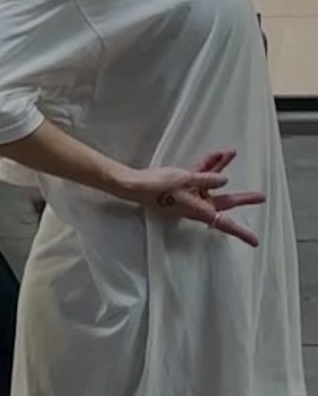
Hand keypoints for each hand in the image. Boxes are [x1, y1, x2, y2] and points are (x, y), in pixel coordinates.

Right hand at [116, 150, 265, 246]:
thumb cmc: (159, 187)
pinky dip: (207, 166)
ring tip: (231, 154)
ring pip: (211, 184)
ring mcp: (189, 195)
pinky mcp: (181, 186)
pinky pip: (199, 176)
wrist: (135, 183)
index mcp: (199, 210)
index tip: (254, 242)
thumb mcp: (187, 179)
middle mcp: (196, 205)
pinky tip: (217, 154)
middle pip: (224, 202)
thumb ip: (208, 178)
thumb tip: (223, 180)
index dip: (241, 232)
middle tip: (260, 197)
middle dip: (242, 197)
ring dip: (221, 169)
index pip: (225, 223)